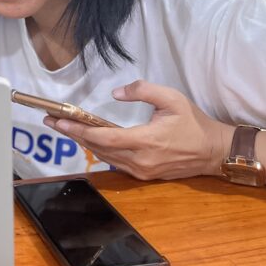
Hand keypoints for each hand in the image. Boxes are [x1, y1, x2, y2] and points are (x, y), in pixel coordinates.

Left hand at [44, 80, 234, 180]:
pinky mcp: (143, 174)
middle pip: (98, 148)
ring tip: (65, 128)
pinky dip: (99, 149)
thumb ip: (143, 91)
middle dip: (73, 135)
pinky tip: (88, 139)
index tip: (59, 121)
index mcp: (146, 141)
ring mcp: (141, 171)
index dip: (79, 130)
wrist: (213, 151)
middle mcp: (140, 160)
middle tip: (52, 121)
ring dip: (84, 143)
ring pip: (105, 157)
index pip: (104, 138)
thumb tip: (117, 93)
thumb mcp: (172, 98)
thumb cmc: (193, 122)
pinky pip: (115, 162)